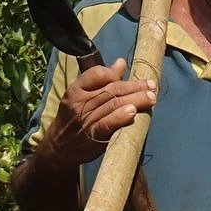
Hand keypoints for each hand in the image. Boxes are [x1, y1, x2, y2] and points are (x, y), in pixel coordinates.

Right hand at [38, 57, 156, 166]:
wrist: (58, 148)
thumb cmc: (74, 118)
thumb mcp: (82, 96)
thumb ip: (102, 80)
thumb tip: (121, 62)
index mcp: (76, 89)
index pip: (97, 74)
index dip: (117, 74)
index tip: (136, 75)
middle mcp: (80, 103)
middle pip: (111, 90)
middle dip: (134, 87)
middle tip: (152, 86)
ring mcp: (85, 120)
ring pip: (113, 105)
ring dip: (135, 100)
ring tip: (151, 98)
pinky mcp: (92, 136)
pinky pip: (107, 124)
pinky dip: (120, 117)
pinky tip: (133, 112)